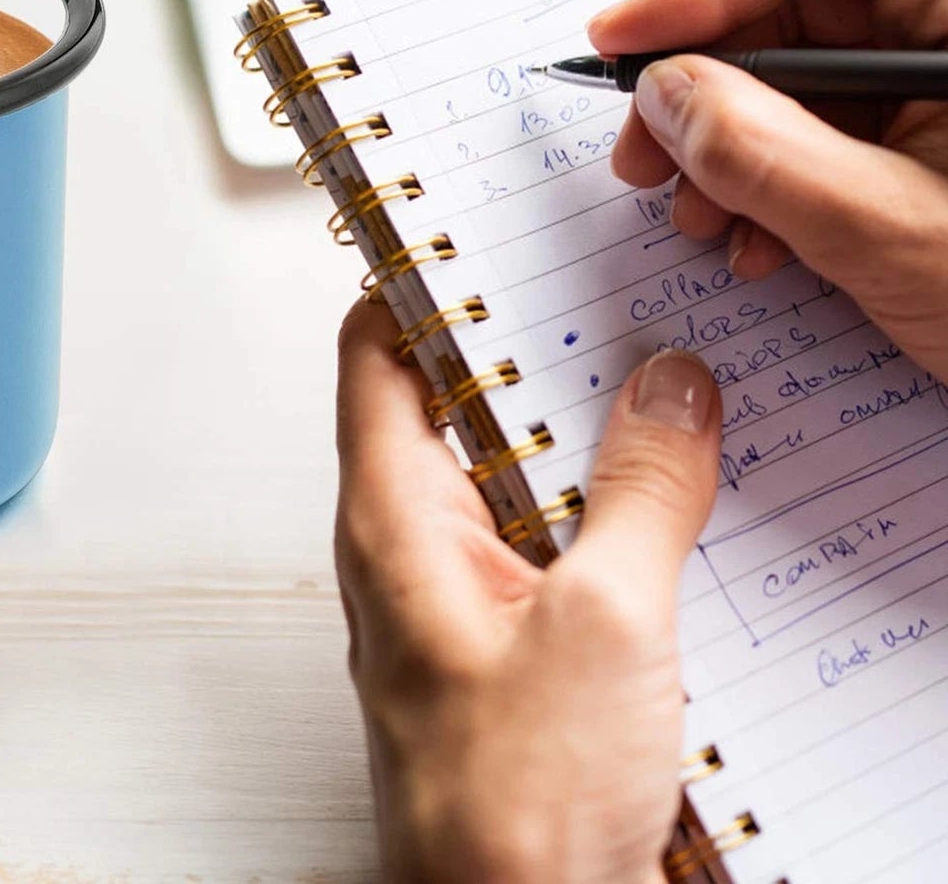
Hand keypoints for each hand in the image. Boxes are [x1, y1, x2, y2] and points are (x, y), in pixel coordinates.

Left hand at [336, 298, 721, 883]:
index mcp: (392, 518)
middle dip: (530, 353)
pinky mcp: (511, 649)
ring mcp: (461, 600)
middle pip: (452, 405)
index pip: (376, 352)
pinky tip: (668, 508)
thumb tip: (668, 391)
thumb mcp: (606, 625)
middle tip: (611, 303)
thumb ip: (639, 495)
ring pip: (510, 478)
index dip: (420, 282)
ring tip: (660, 390)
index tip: (479, 232)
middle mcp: (412, 548)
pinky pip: (548, 547)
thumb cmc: (513, 813)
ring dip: (578, 437)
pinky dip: (600, 513)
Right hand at [589, 0, 947, 377]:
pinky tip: (761, 235)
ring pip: (796, 58)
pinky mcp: (942, 120)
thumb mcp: (901, 237)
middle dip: (700, 79)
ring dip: (727, 138)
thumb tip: (662, 92)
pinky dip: (775, 170)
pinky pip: (831, 114)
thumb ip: (765, 154)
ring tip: (705, 220)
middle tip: (644, 159)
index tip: (622, 46)